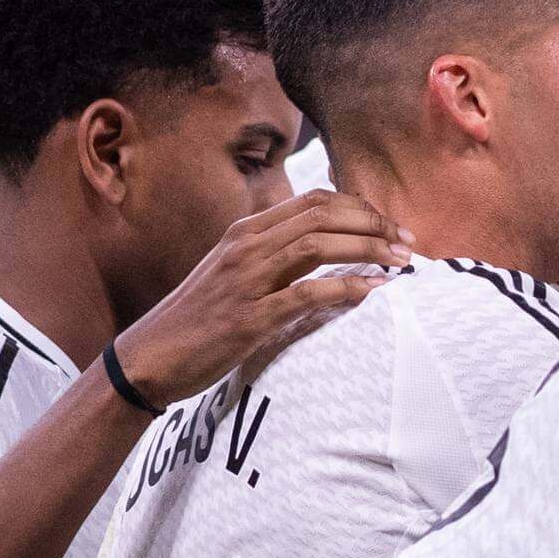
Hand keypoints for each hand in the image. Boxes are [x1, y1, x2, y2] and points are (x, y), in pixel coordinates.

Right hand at [110, 189, 408, 403]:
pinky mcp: (249, 318)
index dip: (359, 207)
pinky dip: (346, 288)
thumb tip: (325, 248)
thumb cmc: (199, 318)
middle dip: (374, 223)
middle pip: (323, 214)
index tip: (390, 224)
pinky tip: (374, 290)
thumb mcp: (234, 274)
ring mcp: (246, 281)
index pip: (313, 201)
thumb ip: (274, 257)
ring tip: (402, 261)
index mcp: (245, 232)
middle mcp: (246, 247)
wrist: (150, 356)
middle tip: (408, 241)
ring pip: (318, 245)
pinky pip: (306, 293)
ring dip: (368, 248)